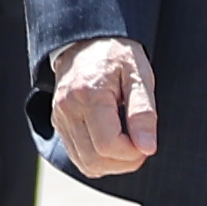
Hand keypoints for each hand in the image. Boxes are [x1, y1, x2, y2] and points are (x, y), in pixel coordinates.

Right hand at [52, 36, 159, 177]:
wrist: (87, 40)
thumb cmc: (117, 54)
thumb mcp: (138, 74)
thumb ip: (143, 112)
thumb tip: (147, 148)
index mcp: (89, 94)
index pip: (109, 144)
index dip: (133, 153)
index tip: (147, 143)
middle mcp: (68, 109)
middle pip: (96, 159)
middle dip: (125, 163)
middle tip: (142, 147)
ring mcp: (60, 118)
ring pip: (85, 164)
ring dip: (112, 165)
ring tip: (129, 146)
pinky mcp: (59, 124)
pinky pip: (78, 157)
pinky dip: (99, 160)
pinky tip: (113, 144)